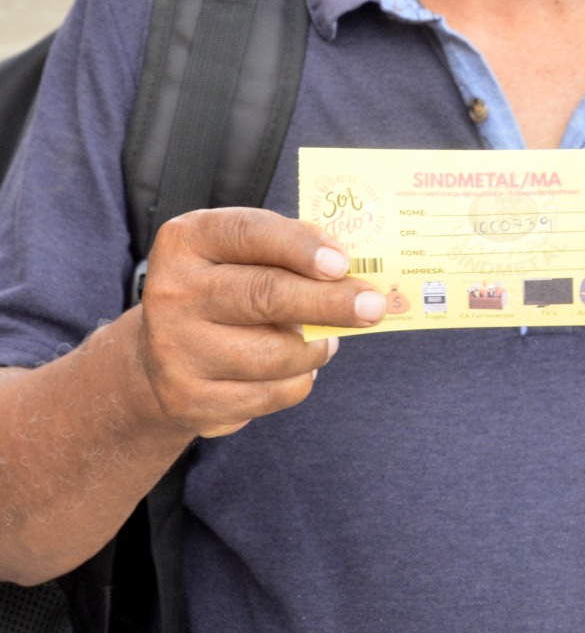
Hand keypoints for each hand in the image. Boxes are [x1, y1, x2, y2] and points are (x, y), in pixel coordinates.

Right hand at [138, 207, 385, 438]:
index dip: (300, 246)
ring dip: (317, 347)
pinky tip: (297, 368)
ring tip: (328, 339)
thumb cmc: (223, 288)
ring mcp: (175, 348)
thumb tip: (350, 270)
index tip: (342, 263)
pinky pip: (269, 393)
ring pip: (274, 352)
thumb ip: (288, 250)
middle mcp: (172, 291)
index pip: (250, 233)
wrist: (163, 355)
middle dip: (329, 302)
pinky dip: (298, 380)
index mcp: (187, 241)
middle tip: (372, 307)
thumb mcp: (240, 253)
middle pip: (265, 295)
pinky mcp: (188, 398)